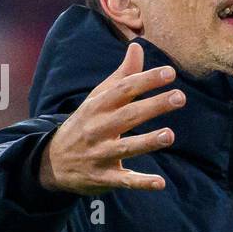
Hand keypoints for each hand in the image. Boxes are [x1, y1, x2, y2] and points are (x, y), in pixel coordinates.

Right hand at [39, 42, 184, 193]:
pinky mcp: (104, 177)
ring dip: (148, 142)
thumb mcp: (97, 99)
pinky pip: (124, 180)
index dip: (146, 80)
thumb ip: (121, 76)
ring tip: (170, 135)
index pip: (124, 89)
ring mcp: (100, 154)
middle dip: (154, 106)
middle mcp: (98, 128)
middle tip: (180, 97)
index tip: (170, 73)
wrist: (52, 161)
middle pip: (128, 115)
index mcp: (98, 106)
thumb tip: (137, 47)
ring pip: (126, 147)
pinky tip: (160, 183)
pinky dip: (141, 183)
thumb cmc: (84, 124)